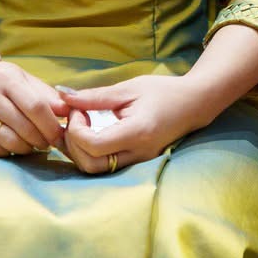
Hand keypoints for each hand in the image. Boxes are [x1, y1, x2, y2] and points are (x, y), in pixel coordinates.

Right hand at [0, 60, 68, 157]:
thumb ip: (45, 94)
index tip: (60, 135)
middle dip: (41, 140)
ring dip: (26, 148)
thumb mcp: (20, 78)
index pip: (36, 107)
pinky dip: (7, 151)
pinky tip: (11, 145)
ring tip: (31, 144)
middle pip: (24, 128)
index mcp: (4, 78)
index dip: (52, 125)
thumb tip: (69, 113)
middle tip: (47, 143)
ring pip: (9, 141)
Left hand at [57, 75, 213, 175]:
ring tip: (82, 126)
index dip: (77, 130)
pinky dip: (90, 153)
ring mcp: (138, 161)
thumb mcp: (129, 88)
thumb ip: (95, 96)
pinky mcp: (136, 162)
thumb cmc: (163, 91)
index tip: (78, 111)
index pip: (95, 145)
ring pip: (96, 170)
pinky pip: (105, 166)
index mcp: (137, 132)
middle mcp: (138, 153)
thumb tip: (64, 97)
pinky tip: (91, 133)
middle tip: (75, 120)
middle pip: (91, 165)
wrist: (194, 104)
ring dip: (80, 151)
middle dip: (73, 145)